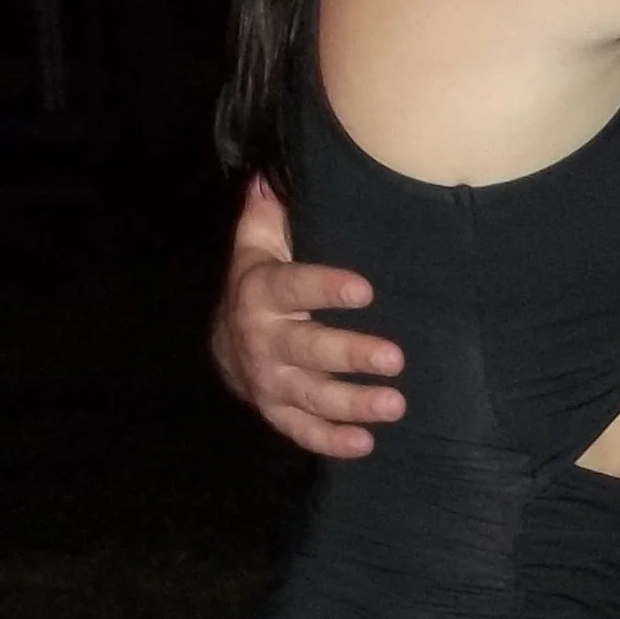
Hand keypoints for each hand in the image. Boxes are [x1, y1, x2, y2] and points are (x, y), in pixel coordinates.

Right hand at [214, 176, 405, 462]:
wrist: (224, 344)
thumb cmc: (258, 283)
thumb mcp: (255, 245)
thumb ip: (266, 213)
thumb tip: (270, 174)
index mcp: (261, 293)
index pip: (294, 287)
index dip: (326, 289)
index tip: (365, 290)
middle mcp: (263, 341)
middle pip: (308, 350)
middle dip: (350, 354)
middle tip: (395, 358)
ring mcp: (269, 382)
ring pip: (311, 395)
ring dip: (353, 403)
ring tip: (395, 405)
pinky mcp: (277, 412)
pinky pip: (302, 431)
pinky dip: (331, 441)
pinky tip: (365, 444)